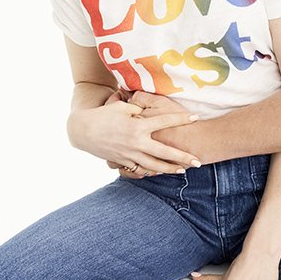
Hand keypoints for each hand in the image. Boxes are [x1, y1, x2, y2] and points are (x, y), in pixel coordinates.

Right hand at [68, 92, 199, 175]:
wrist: (82, 131)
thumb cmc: (102, 115)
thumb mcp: (122, 107)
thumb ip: (139, 110)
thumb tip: (149, 112)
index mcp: (138, 126)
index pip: (165, 121)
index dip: (181, 119)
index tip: (195, 118)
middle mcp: (136, 142)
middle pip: (165, 152)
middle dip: (183, 157)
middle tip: (197, 161)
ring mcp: (130, 154)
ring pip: (154, 166)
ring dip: (170, 169)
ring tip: (183, 171)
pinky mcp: (123, 162)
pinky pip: (140, 169)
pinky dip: (151, 172)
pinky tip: (160, 172)